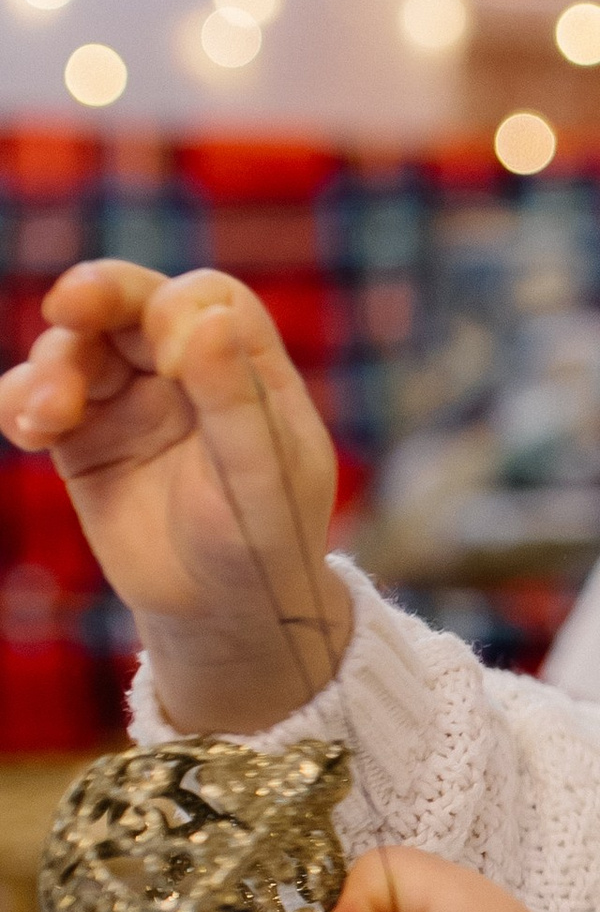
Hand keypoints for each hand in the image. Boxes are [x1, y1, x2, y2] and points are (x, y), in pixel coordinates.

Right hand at [0, 261, 347, 733]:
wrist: (222, 616)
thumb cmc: (263, 545)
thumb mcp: (260, 475)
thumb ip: (234, 398)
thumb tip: (206, 316)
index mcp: (244, 365)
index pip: (204, 299)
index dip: (178, 311)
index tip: (173, 362)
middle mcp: (185, 371)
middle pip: (130, 303)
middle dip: (95, 295)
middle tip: (67, 306)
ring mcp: (130, 402)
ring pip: (76, 348)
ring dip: (53, 367)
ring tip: (49, 418)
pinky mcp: (84, 440)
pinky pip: (39, 400)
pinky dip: (21, 402)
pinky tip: (30, 430)